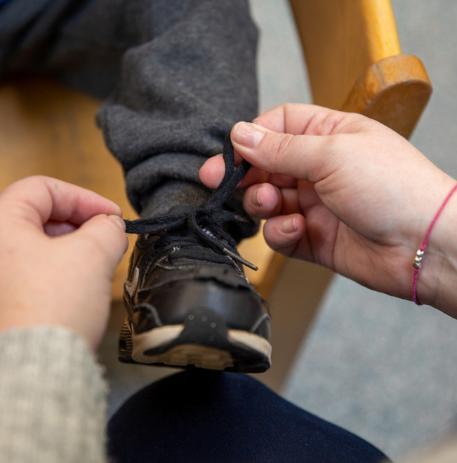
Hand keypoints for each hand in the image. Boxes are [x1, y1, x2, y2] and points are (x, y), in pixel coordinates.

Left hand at [0, 176, 127, 348]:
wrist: (40, 366)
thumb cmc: (54, 308)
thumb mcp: (93, 254)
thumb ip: (108, 228)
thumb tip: (111, 226)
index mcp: (0, 227)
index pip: (43, 188)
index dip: (83, 197)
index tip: (111, 215)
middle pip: (40, 215)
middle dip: (81, 224)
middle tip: (108, 238)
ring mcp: (0, 275)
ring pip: (40, 243)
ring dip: (74, 246)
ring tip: (98, 262)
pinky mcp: (6, 297)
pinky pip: (36, 268)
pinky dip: (62, 267)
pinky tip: (82, 282)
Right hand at [200, 104, 456, 314]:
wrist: (423, 245)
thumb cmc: (392, 187)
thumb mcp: (331, 155)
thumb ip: (281, 148)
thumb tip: (240, 133)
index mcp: (329, 136)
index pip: (278, 127)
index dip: (251, 138)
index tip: (229, 153)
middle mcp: (319, 169)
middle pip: (266, 167)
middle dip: (244, 175)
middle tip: (220, 183)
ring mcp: (316, 205)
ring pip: (269, 201)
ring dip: (262, 203)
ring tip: (272, 204)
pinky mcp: (314, 238)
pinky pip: (281, 233)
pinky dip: (281, 232)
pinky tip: (296, 229)